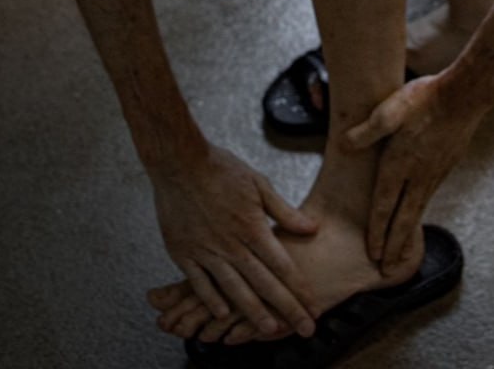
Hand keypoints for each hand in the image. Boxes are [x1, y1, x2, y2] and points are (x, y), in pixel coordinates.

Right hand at [150, 143, 318, 337]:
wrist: (180, 162)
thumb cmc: (220, 169)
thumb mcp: (259, 184)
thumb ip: (284, 211)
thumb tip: (311, 228)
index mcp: (252, 226)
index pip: (282, 265)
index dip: (300, 288)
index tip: (313, 305)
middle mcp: (231, 244)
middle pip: (264, 283)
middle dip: (287, 308)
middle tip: (303, 328)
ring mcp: (207, 251)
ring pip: (234, 289)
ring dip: (254, 312)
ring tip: (270, 331)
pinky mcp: (184, 253)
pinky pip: (199, 283)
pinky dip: (211, 300)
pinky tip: (222, 315)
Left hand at [343, 72, 483, 273]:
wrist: (466, 95)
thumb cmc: (426, 98)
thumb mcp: (391, 108)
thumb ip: (367, 130)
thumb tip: (344, 144)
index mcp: (400, 163)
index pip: (384, 205)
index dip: (377, 231)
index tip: (373, 253)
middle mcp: (418, 174)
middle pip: (403, 218)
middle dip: (394, 246)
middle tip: (387, 271)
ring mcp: (435, 172)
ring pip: (418, 210)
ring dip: (408, 234)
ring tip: (401, 252)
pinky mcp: (446, 166)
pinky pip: (429, 197)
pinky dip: (420, 214)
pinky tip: (417, 213)